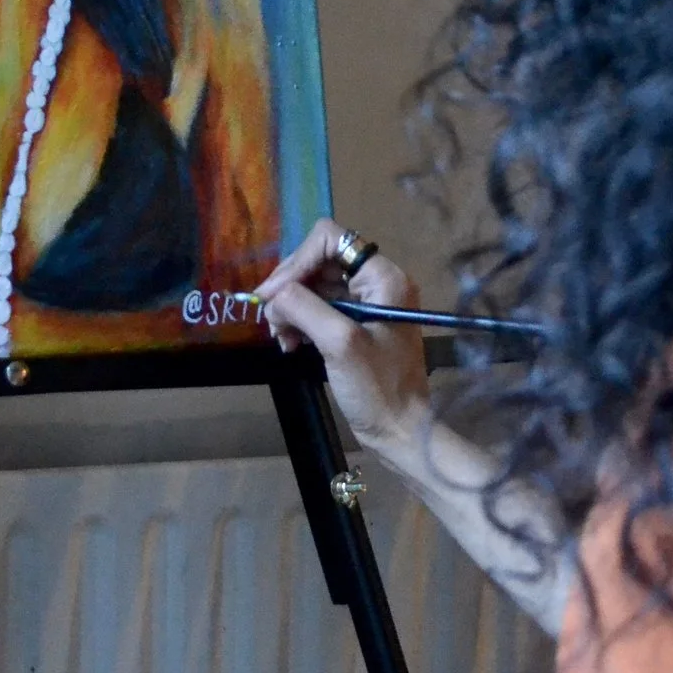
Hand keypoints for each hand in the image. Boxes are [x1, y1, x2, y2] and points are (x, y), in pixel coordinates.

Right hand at [255, 218, 431, 453]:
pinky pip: (320, 308)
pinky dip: (300, 321)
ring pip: (315, 286)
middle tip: (272, 321)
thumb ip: (305, 308)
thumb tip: (273, 293)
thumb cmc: (377, 388)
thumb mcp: (340, 344)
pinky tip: (290, 344)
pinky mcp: (356, 325)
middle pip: (319, 262)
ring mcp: (367, 304)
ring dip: (291, 307)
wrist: (400, 432)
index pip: (330, 240)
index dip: (298, 262)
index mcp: (384, 277)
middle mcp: (377, 283)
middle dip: (291, 288)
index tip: (273, 295)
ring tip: (282, 338)